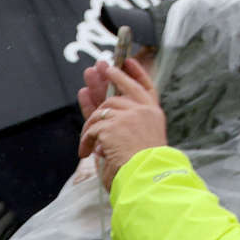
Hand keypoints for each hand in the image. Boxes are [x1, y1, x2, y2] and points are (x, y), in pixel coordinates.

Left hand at [77, 58, 166, 189]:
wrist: (146, 177)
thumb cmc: (143, 166)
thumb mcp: (137, 140)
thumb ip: (125, 123)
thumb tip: (105, 110)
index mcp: (154, 116)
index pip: (146, 87)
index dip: (136, 73)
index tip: (127, 61)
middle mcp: (145, 112)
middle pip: (124, 88)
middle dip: (110, 76)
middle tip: (97, 67)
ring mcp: (130, 115)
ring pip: (103, 110)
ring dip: (90, 126)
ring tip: (85, 141)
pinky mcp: (114, 124)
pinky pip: (92, 128)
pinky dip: (86, 141)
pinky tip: (85, 151)